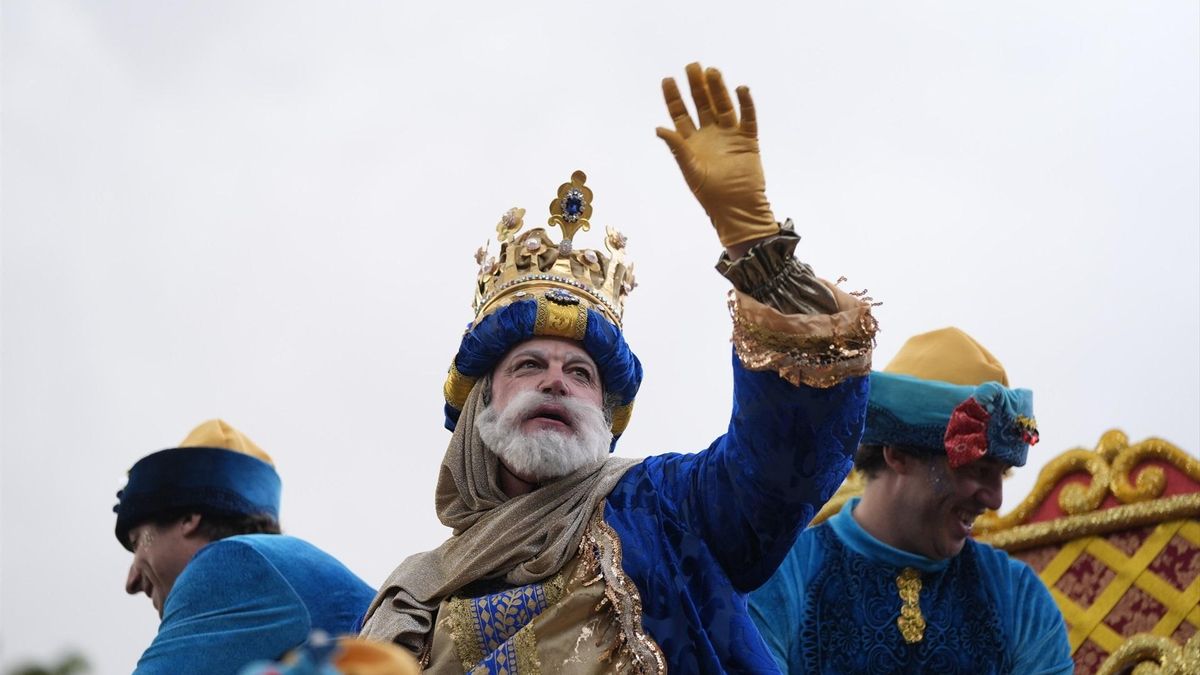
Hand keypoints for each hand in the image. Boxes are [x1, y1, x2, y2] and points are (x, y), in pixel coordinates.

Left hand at [657, 63, 778, 249]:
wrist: (737, 208)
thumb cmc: (710, 194)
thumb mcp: (690, 169)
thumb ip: (677, 147)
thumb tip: (658, 128)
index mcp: (692, 142)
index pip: (680, 114)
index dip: (674, 97)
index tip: (668, 79)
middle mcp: (710, 135)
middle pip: (702, 104)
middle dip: (697, 86)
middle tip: (692, 66)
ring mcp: (730, 135)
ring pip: (723, 106)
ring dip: (718, 89)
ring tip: (713, 71)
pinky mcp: (748, 140)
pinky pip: (748, 117)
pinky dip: (746, 103)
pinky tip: (741, 89)